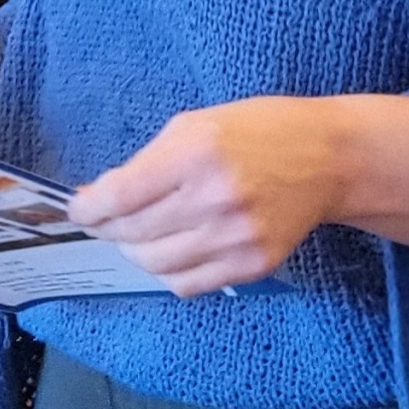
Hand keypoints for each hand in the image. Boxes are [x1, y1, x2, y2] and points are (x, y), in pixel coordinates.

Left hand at [67, 98, 345, 295]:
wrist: (329, 158)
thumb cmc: (259, 131)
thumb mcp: (197, 124)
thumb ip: (147, 160)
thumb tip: (100, 197)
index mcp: (197, 151)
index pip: (120, 196)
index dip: (88, 209)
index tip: (79, 210)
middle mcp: (216, 197)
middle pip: (133, 232)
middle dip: (107, 228)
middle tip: (104, 221)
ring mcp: (237, 236)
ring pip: (155, 264)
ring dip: (134, 251)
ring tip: (136, 236)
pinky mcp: (254, 264)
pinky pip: (188, 284)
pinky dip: (167, 272)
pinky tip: (170, 251)